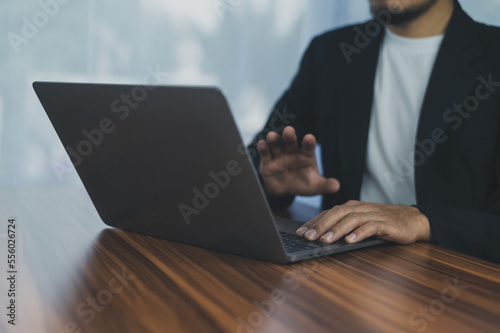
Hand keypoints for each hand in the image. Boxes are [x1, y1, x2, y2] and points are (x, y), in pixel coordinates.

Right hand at [257, 126, 339, 195]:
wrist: (285, 190)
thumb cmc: (303, 183)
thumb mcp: (314, 186)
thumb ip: (325, 185)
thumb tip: (337, 186)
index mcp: (306, 155)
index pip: (308, 146)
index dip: (308, 142)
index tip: (309, 138)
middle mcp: (292, 152)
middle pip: (290, 141)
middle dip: (289, 136)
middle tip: (289, 130)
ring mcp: (279, 155)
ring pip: (276, 144)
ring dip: (274, 139)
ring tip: (272, 136)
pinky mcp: (267, 161)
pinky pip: (265, 153)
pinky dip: (263, 148)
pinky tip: (262, 144)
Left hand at [296, 200, 431, 243]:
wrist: (412, 220)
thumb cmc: (382, 222)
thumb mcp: (360, 222)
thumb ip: (343, 226)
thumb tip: (319, 237)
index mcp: (351, 207)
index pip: (328, 213)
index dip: (313, 222)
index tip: (299, 232)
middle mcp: (360, 208)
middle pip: (336, 213)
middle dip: (320, 225)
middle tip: (307, 237)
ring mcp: (373, 215)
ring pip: (351, 219)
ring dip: (336, 230)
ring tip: (325, 240)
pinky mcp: (385, 224)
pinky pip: (370, 227)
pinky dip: (359, 233)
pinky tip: (350, 241)